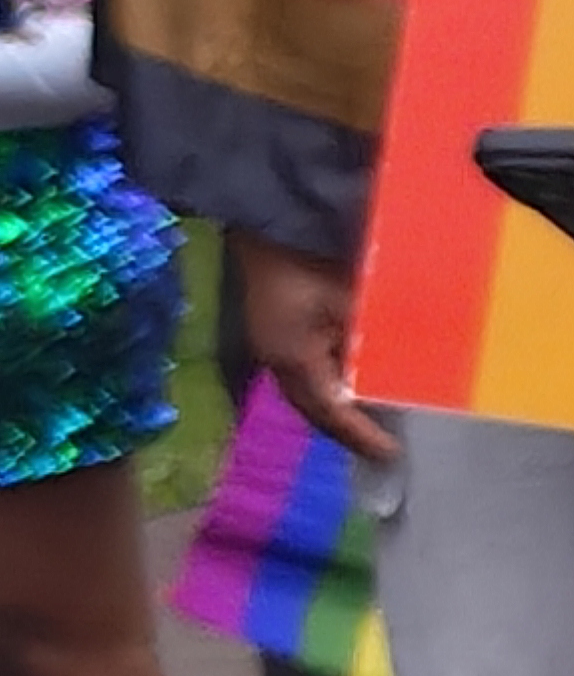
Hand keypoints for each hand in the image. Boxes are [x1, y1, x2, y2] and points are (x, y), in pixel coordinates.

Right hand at [242, 233, 386, 465]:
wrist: (266, 221)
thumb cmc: (306, 261)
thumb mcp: (350, 300)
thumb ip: (374, 338)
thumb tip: (410, 367)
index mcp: (292, 358)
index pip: (330, 410)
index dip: (360, 434)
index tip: (389, 454)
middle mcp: (278, 358)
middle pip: (313, 408)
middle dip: (344, 429)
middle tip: (377, 446)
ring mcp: (272, 343)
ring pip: (308, 390)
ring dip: (335, 408)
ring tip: (366, 422)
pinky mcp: (275, 327)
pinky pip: (306, 370)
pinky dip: (329, 384)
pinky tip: (348, 381)